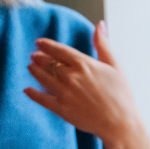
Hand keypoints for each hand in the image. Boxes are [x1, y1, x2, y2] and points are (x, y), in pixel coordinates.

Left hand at [24, 21, 147, 148]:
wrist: (120, 123)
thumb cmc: (122, 96)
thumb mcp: (115, 66)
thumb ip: (103, 45)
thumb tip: (100, 25)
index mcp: (84, 64)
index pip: (59, 50)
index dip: (47, 45)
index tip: (39, 43)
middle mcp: (71, 76)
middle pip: (48, 63)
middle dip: (39, 58)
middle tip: (33, 55)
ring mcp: (65, 93)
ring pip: (43, 78)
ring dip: (35, 71)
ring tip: (30, 67)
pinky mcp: (62, 109)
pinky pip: (42, 99)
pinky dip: (33, 94)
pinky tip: (27, 90)